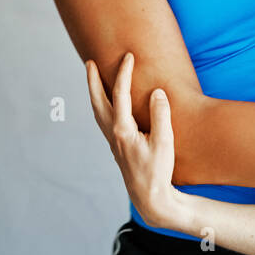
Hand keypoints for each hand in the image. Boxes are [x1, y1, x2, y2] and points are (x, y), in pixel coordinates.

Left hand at [85, 53, 182, 229]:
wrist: (151, 198)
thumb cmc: (158, 172)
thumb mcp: (164, 142)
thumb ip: (160, 115)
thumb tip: (156, 92)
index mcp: (122, 131)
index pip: (120, 95)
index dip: (123, 73)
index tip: (129, 56)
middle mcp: (113, 135)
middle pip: (98, 102)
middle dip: (93, 82)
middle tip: (90, 63)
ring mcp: (114, 142)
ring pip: (99, 112)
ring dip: (96, 93)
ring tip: (95, 79)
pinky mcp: (119, 148)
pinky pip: (105, 120)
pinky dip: (103, 106)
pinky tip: (110, 105)